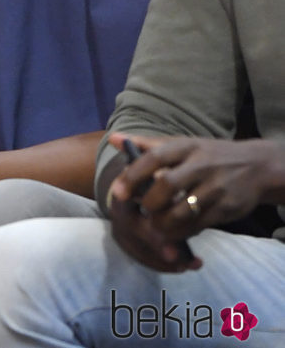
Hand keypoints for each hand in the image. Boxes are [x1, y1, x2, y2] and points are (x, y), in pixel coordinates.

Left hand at [106, 134, 282, 270]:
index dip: (133, 175)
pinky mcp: (226, 208)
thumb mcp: (182, 144)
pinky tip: (174, 230)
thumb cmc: (209, 155)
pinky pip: (198, 225)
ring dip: (162, 222)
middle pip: (166, 185)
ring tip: (154, 224)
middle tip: (141, 211)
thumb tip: (114, 139)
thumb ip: (147, 144)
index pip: (154, 157)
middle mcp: (201, 165)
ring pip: (182, 210)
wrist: (257, 166)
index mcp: (186, 146)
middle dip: (148, 202)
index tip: (117, 192)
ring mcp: (215, 187)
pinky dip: (181, 231)